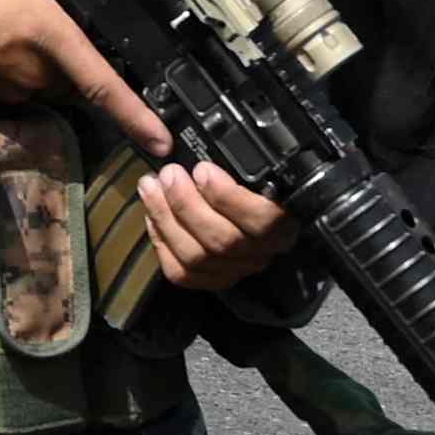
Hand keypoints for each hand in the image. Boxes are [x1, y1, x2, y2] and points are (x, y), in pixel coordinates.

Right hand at [0, 0, 172, 159]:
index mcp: (52, 39)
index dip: (137, 116)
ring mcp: (16, 90)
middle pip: (80, 73)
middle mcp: (40, 74)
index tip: (163, 142)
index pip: (104, 83)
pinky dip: (22, 63)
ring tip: (12, 19)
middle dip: (79, 52)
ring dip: (47, 56)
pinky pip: (25, 81)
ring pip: (52, 78)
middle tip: (46, 15)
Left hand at [140, 161, 300, 293]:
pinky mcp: (211, 279)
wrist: (231, 205)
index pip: (264, 219)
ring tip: (151, 187)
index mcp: (283, 221)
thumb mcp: (246, 167)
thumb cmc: (241, 181)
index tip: (203, 170)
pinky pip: (181, 271)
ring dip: (166, 217)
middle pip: (223, 240)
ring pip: (197, 257)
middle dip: (185, 203)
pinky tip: (153, 215)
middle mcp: (263, 251)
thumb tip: (203, 155)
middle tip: (169, 174)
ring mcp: (237, 269)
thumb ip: (234, 163)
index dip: (227, 196)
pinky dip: (162, 241)